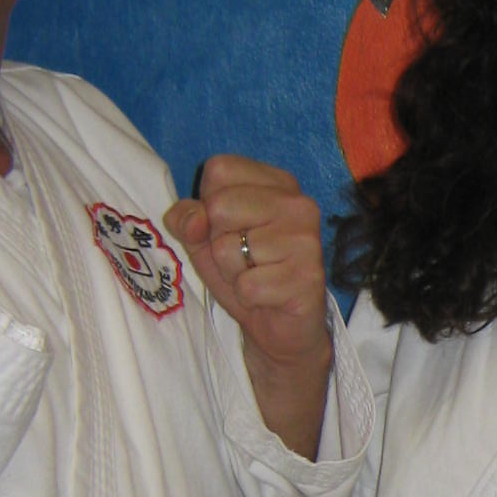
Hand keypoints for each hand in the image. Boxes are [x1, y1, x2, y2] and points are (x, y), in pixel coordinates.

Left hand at [164, 156, 332, 455]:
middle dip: (218, 241)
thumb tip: (195, 219)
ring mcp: (306, 240)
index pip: (220, 169)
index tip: (229, 227)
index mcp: (277, 182)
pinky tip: (268, 296)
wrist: (280, 327)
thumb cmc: (245, 273)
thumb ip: (188, 218)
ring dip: (233, 272)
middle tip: (244, 258)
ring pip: (229, 249)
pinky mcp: (308, 277)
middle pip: (220, 205)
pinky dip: (249, 297)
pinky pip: (248, 285)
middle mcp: (298, 204)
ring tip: (257, 276)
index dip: (208, 203)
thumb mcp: (204, 239)